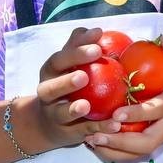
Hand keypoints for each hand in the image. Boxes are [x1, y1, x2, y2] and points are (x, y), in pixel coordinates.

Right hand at [33, 27, 125, 148]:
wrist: (48, 121)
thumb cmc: (66, 82)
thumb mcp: (69, 63)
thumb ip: (78, 46)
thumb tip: (95, 30)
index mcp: (51, 71)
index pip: (60, 59)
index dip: (77, 50)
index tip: (98, 40)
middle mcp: (48, 93)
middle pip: (51, 87)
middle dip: (66, 81)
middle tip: (84, 75)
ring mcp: (55, 114)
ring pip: (61, 113)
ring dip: (72, 109)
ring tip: (86, 106)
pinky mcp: (67, 133)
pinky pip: (83, 131)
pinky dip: (98, 129)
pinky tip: (114, 125)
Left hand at [84, 34, 162, 162]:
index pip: (157, 111)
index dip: (138, 114)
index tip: (115, 113)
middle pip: (148, 142)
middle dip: (122, 143)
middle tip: (96, 135)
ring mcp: (162, 137)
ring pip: (139, 153)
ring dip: (114, 152)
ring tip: (90, 141)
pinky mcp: (154, 144)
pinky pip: (134, 156)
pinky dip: (115, 154)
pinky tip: (95, 144)